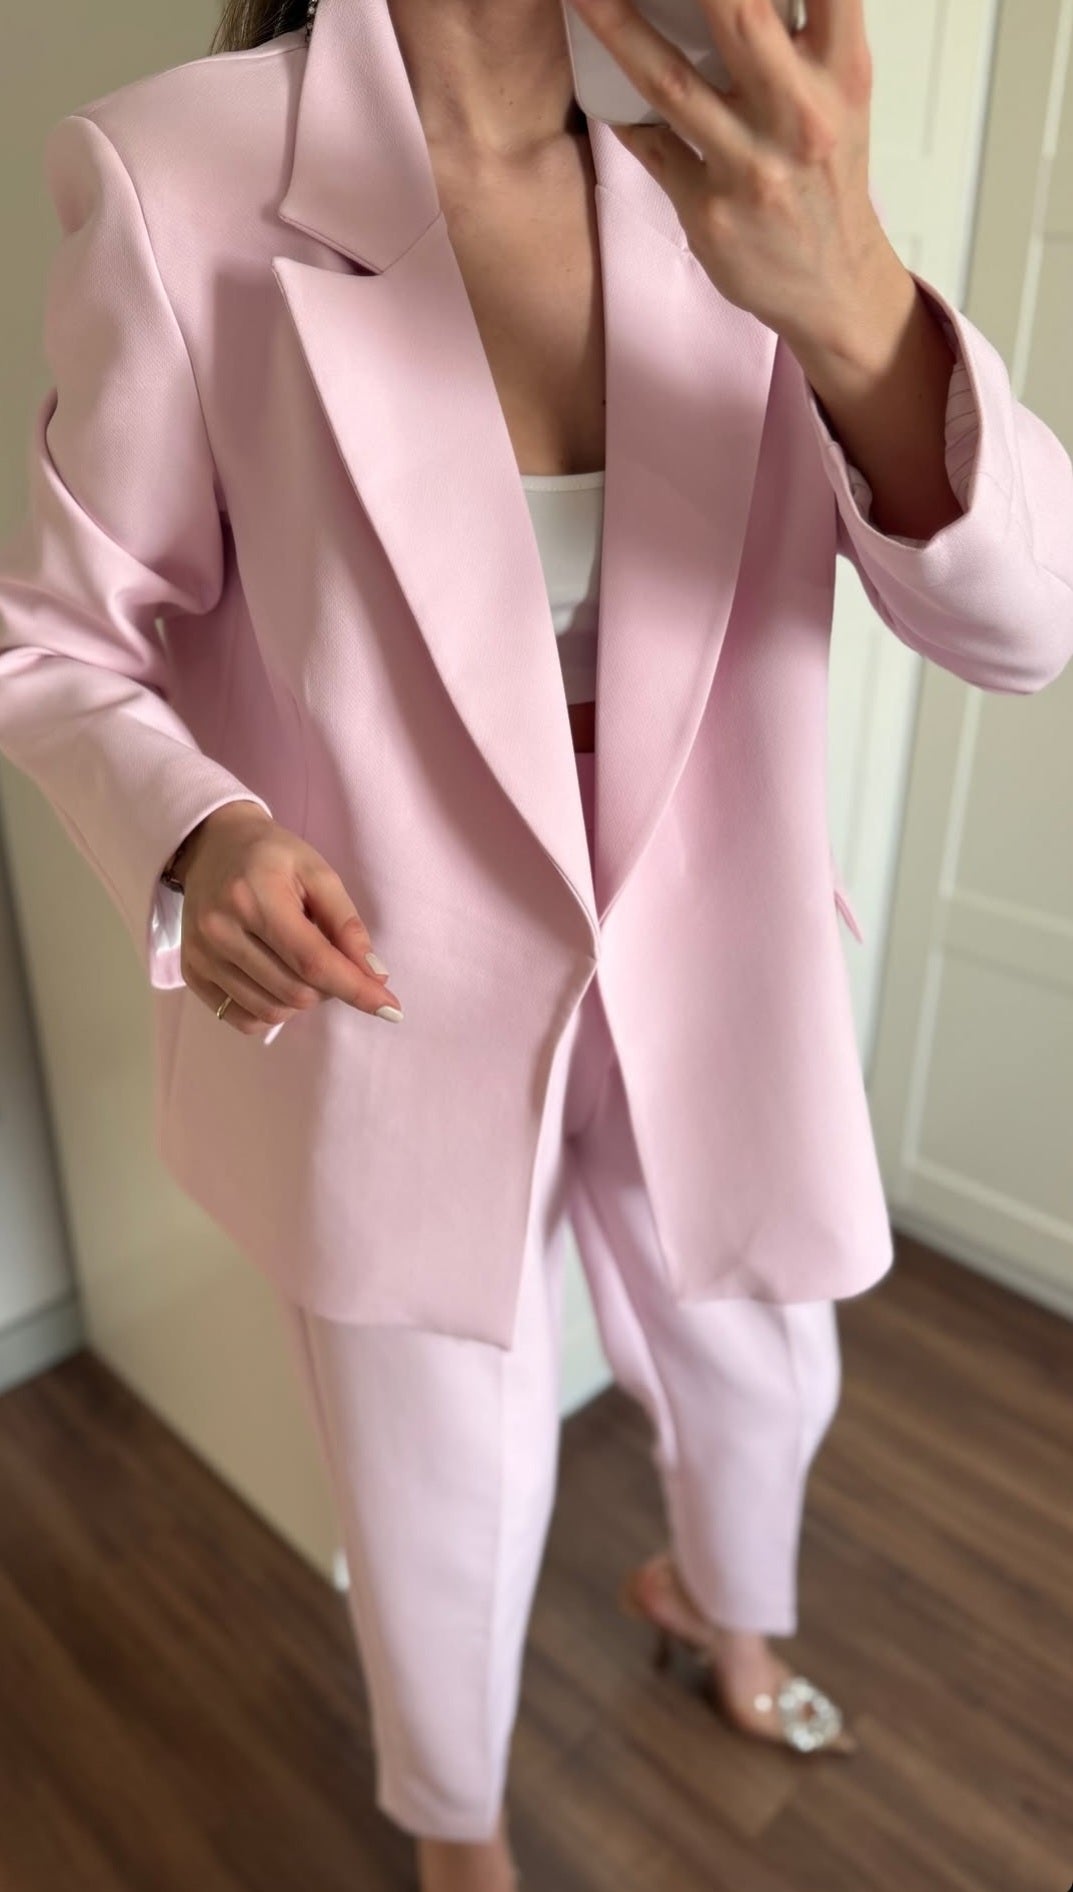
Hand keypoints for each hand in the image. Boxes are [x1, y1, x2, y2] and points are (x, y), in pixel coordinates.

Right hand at [176, 802, 403, 1033]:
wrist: (210, 847)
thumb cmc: (272, 856)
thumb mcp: (318, 873)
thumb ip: (347, 924)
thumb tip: (375, 975)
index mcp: (255, 896)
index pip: (313, 960)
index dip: (355, 988)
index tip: (390, 1007)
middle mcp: (220, 930)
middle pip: (295, 992)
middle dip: (329, 988)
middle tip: (333, 960)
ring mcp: (201, 955)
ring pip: (271, 1011)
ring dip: (302, 1001)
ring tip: (302, 964)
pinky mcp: (191, 973)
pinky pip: (242, 1018)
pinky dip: (272, 1011)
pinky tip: (278, 980)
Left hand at [569, 0, 895, 357]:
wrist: (834, 284)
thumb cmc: (827, 175)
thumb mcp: (838, 89)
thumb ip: (798, 27)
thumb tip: (728, 0)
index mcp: (843, 69)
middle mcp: (800, 115)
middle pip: (739, 12)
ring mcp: (752, 166)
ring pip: (670, 81)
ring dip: (616, 23)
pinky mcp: (710, 211)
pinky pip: (650, 146)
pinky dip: (619, 112)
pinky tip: (595, 83)